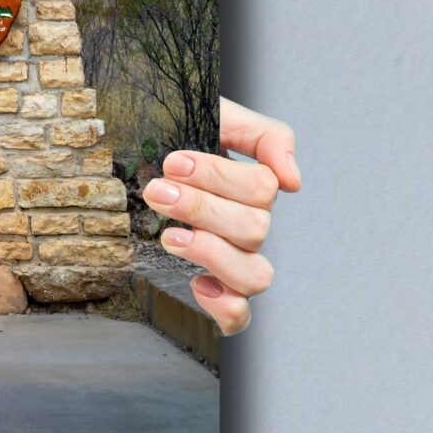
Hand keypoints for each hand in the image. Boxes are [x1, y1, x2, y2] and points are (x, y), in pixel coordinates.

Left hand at [144, 96, 300, 337]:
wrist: (139, 148)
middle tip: (157, 191)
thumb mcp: (219, 115)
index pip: (261, 190)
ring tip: (170, 237)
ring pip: (255, 276)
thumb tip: (293, 180)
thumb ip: (265, 135)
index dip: (218, 177)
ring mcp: (235, 260)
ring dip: (212, 254)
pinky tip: (197, 284)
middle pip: (254, 230)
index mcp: (254, 188)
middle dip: (200, 209)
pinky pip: (239, 317)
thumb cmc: (180, 133)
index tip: (173, 162)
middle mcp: (250, 227)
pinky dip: (225, 308)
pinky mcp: (215, 290)